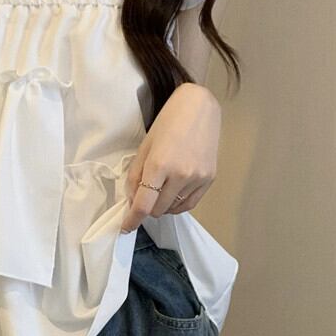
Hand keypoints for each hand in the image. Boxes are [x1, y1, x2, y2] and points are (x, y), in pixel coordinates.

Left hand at [120, 83, 220, 232]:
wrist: (200, 108)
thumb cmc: (168, 123)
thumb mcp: (145, 147)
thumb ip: (136, 176)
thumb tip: (132, 199)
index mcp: (159, 165)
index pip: (143, 204)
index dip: (132, 219)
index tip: (126, 227)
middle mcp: (180, 175)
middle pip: (158, 210)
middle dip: (147, 208)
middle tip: (144, 196)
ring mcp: (197, 178)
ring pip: (173, 209)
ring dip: (162, 206)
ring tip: (160, 191)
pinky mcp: (209, 179)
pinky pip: (190, 204)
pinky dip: (177, 205)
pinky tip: (172, 195)